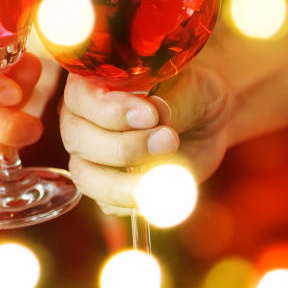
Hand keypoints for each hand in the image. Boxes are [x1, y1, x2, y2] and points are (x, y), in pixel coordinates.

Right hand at [60, 64, 232, 213]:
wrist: (208, 122)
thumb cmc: (194, 94)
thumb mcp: (192, 89)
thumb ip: (170, 101)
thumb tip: (157, 115)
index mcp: (93, 84)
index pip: (81, 98)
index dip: (110, 111)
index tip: (150, 116)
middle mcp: (81, 118)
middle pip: (79, 139)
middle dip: (124, 147)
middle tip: (169, 141)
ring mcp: (89, 155)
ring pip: (86, 175)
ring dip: (124, 183)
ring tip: (165, 177)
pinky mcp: (106, 185)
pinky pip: (106, 203)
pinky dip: (135, 202)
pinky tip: (162, 190)